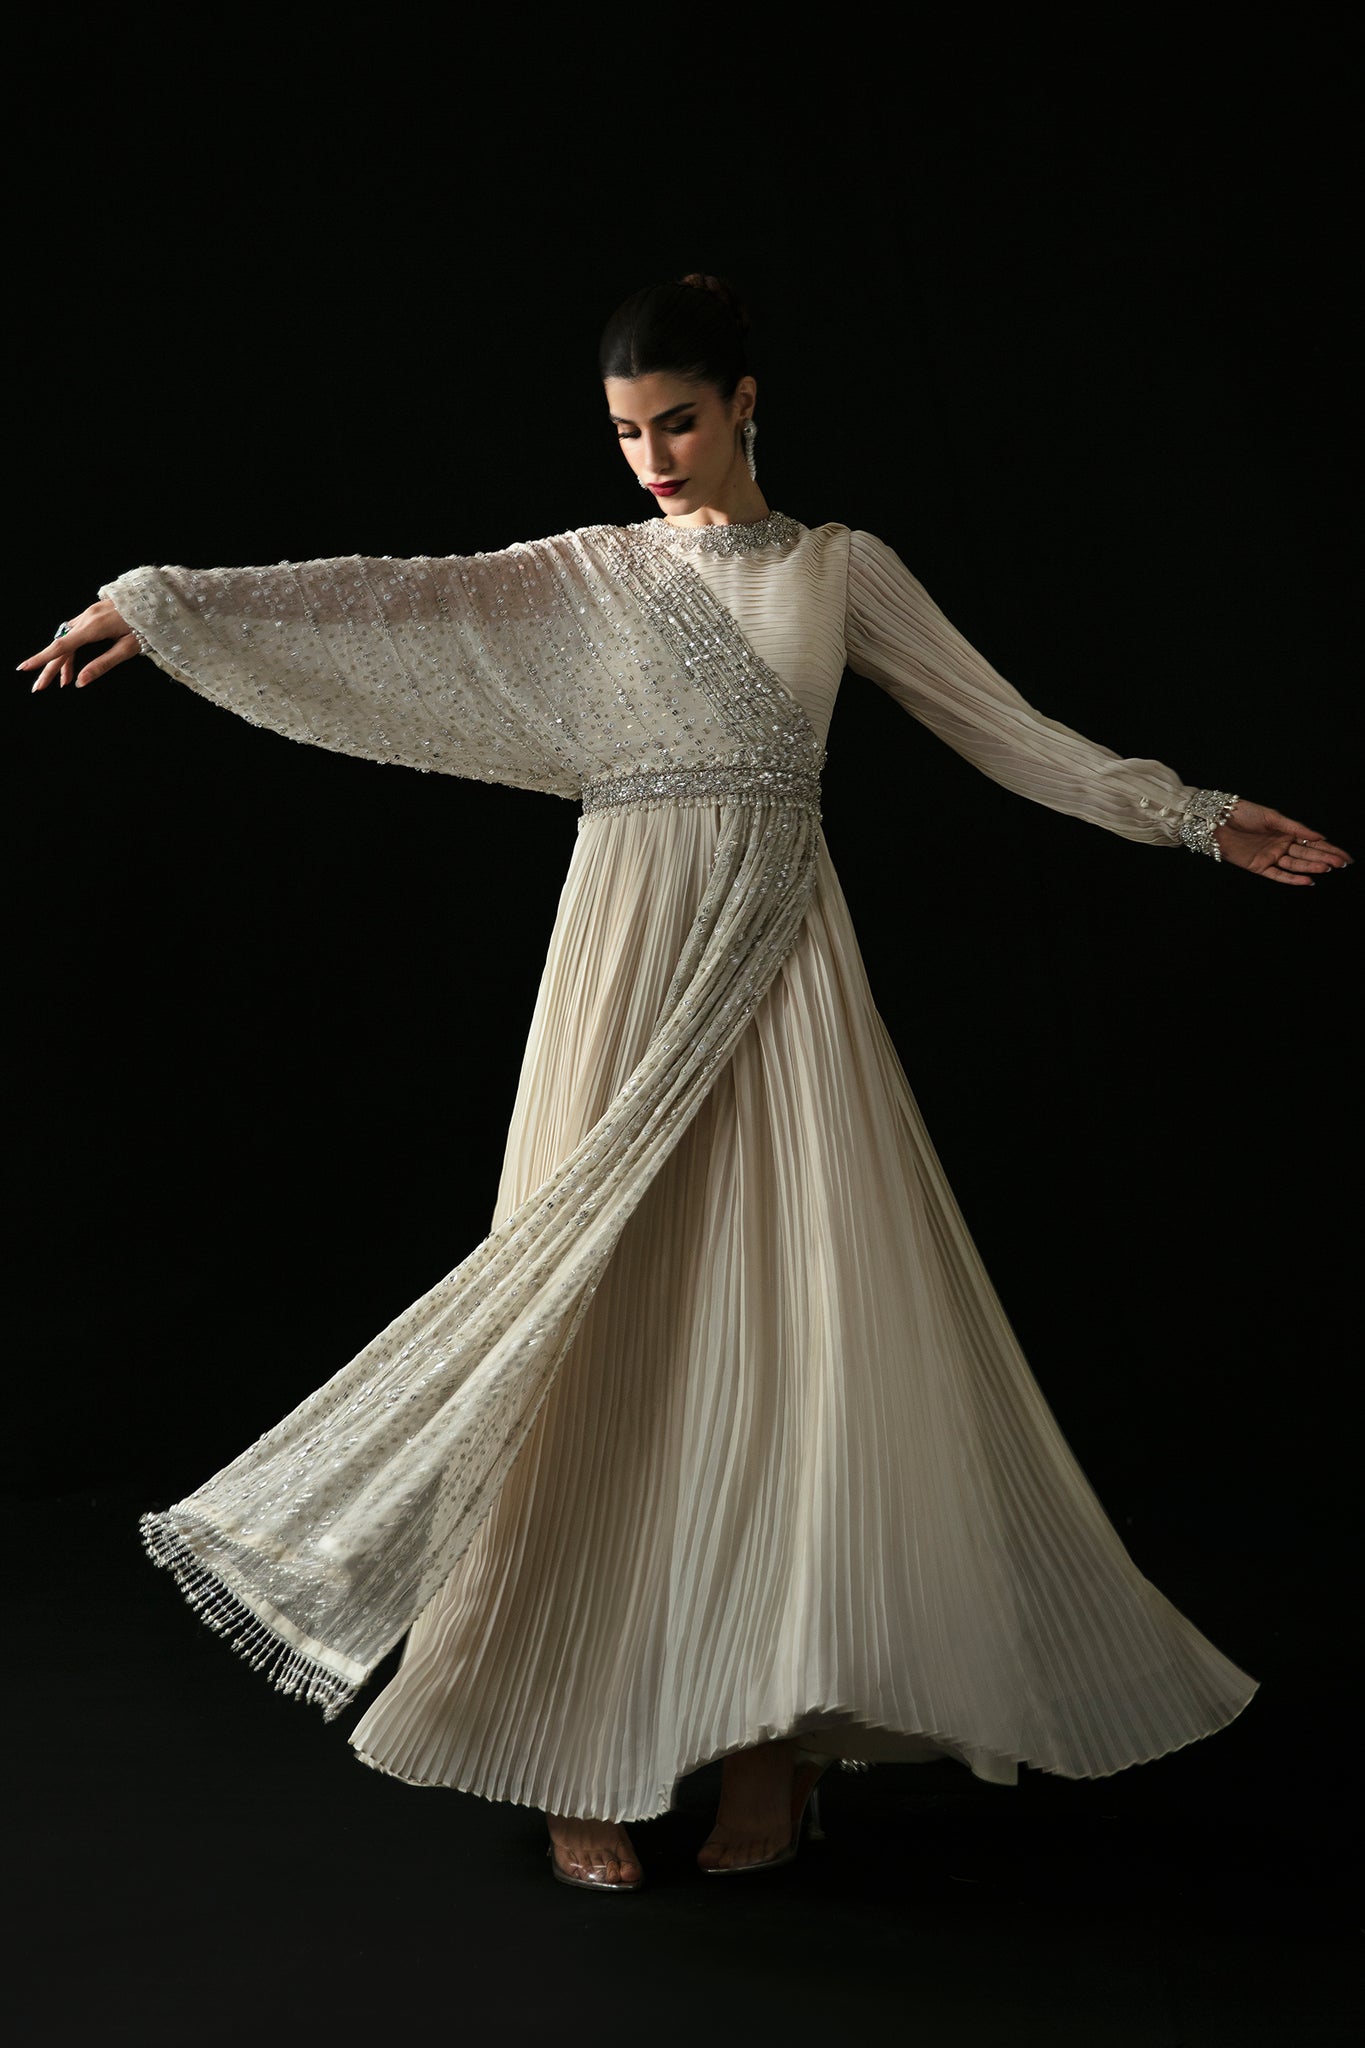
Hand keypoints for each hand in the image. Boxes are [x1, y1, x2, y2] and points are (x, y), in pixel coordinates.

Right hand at [20, 599, 139, 691]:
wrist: (156, 599)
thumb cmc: (146, 626)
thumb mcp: (127, 650)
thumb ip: (102, 665)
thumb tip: (80, 682)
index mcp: (94, 627)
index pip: (62, 647)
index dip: (42, 659)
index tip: (24, 668)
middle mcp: (87, 618)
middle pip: (62, 646)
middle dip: (49, 667)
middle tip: (39, 688)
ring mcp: (89, 613)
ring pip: (68, 639)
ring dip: (63, 661)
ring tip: (62, 682)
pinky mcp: (93, 613)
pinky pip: (76, 632)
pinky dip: (72, 648)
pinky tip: (73, 663)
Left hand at [1215, 799, 1351, 885]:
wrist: (1216, 820)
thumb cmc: (1243, 813)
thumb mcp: (1272, 816)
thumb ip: (1296, 828)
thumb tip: (1320, 836)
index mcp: (1287, 831)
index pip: (1313, 842)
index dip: (1330, 849)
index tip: (1345, 856)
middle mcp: (1281, 845)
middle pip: (1307, 854)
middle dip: (1325, 858)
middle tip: (1342, 863)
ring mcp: (1270, 856)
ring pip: (1295, 864)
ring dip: (1312, 866)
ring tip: (1328, 868)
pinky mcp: (1258, 866)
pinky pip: (1278, 875)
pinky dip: (1292, 878)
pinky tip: (1307, 880)